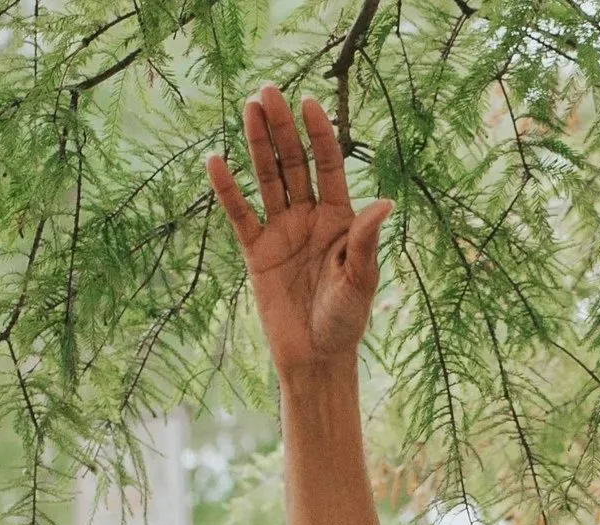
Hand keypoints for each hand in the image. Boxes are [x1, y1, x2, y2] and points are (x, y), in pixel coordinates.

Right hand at [208, 89, 392, 376]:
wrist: (315, 358)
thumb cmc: (345, 322)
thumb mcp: (360, 281)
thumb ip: (365, 240)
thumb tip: (384, 203)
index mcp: (339, 218)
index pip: (328, 165)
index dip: (319, 134)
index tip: (309, 103)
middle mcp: (309, 217)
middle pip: (294, 162)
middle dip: (283, 128)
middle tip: (268, 91)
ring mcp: (281, 231)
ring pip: (267, 178)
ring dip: (259, 144)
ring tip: (249, 108)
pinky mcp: (257, 251)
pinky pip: (240, 214)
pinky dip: (228, 190)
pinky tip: (216, 161)